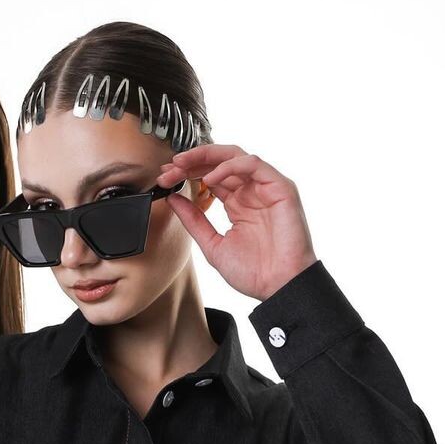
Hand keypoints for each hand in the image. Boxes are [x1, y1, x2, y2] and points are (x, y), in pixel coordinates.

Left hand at [156, 144, 317, 301]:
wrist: (279, 288)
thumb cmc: (254, 272)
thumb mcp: (213, 245)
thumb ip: (194, 221)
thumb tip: (173, 199)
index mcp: (237, 204)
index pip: (210, 177)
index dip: (186, 174)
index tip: (164, 178)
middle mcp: (251, 191)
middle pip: (219, 162)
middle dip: (191, 161)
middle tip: (168, 168)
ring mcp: (265, 187)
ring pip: (234, 156)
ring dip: (205, 157)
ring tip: (182, 166)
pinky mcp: (280, 187)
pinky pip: (253, 164)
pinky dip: (229, 166)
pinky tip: (209, 179)